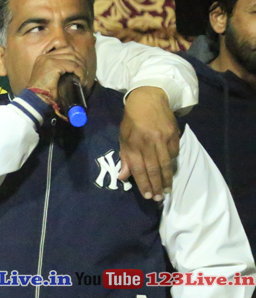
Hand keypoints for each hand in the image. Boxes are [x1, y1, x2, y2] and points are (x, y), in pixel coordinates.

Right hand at [25, 48, 87, 94]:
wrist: (35, 99)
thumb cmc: (42, 92)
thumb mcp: (49, 77)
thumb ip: (57, 70)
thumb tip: (73, 69)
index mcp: (43, 58)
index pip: (64, 50)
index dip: (75, 57)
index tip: (80, 68)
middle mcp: (45, 56)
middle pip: (70, 50)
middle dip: (80, 60)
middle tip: (84, 72)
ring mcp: (49, 59)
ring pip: (73, 57)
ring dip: (81, 67)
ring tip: (83, 77)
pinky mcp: (53, 65)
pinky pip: (73, 65)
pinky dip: (80, 72)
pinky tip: (81, 79)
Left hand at [119, 86, 177, 201]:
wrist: (148, 99)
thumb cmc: (132, 121)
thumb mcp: (123, 138)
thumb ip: (124, 157)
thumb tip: (124, 177)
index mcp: (133, 144)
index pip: (139, 169)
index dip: (144, 184)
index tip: (148, 196)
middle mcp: (148, 143)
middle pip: (154, 169)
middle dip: (156, 186)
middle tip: (159, 198)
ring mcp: (163, 138)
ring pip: (166, 163)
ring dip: (166, 179)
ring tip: (166, 190)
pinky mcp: (174, 134)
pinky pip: (174, 153)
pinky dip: (172, 164)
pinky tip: (170, 171)